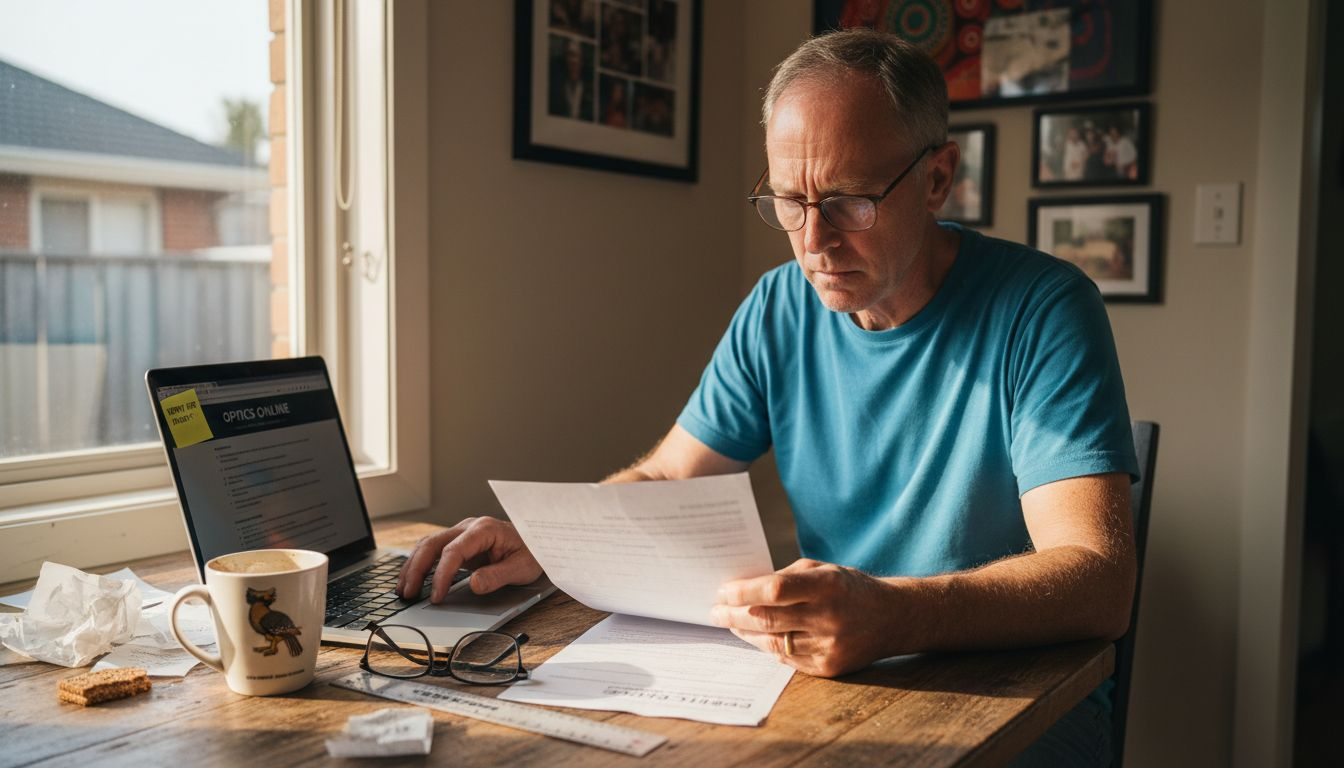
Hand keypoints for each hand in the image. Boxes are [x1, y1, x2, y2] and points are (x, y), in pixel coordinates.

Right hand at [396, 517, 541, 602]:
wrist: (538, 543)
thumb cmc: (533, 553)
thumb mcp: (522, 567)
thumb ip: (498, 576)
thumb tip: (474, 584)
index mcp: (484, 529)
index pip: (453, 551)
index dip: (441, 574)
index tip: (436, 596)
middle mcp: (469, 527)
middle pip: (432, 543)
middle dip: (416, 568)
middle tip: (407, 593)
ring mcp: (462, 534)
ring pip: (428, 545)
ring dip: (413, 566)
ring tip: (403, 589)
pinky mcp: (459, 544)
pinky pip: (434, 551)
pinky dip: (421, 564)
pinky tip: (413, 580)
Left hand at [710, 558, 896, 677]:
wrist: (892, 618)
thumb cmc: (849, 588)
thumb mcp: (823, 569)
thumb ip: (785, 577)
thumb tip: (743, 589)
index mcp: (827, 585)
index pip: (774, 590)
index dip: (743, 592)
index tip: (722, 591)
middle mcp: (829, 617)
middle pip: (768, 619)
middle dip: (734, 614)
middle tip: (714, 611)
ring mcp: (829, 646)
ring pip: (773, 642)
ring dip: (745, 633)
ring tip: (729, 623)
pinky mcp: (829, 667)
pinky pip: (787, 658)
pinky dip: (767, 646)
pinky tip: (754, 637)